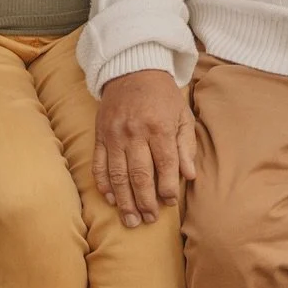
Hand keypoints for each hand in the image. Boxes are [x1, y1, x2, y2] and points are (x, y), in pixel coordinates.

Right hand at [92, 69, 195, 226]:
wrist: (132, 68)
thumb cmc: (162, 94)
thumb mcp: (182, 114)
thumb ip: (186, 145)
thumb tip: (189, 176)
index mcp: (159, 127)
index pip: (165, 166)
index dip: (167, 189)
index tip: (169, 204)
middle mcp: (135, 132)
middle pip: (140, 176)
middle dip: (146, 202)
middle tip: (149, 220)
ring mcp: (114, 135)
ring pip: (118, 175)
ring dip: (124, 201)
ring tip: (131, 220)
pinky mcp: (100, 134)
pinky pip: (99, 164)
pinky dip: (103, 184)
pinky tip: (110, 199)